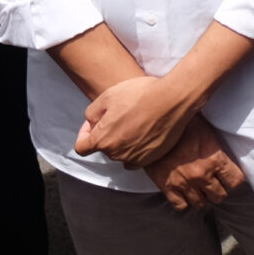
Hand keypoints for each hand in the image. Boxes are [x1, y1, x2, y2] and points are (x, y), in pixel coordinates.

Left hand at [77, 73, 199, 167]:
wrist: (172, 100)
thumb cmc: (140, 95)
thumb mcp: (107, 96)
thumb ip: (92, 113)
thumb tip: (92, 123)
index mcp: (102, 139)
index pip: (81, 147)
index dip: (84, 133)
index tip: (96, 122)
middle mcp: (116, 154)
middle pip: (104, 148)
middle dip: (107, 133)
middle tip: (121, 114)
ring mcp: (134, 158)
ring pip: (121, 153)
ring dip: (123, 140)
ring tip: (136, 121)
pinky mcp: (151, 159)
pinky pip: (136, 159)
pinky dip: (136, 149)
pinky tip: (144, 134)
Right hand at [150, 116, 246, 211]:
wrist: (153, 126)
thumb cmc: (182, 123)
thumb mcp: (206, 128)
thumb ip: (217, 142)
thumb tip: (232, 138)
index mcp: (215, 158)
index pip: (235, 181)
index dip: (233, 179)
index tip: (229, 176)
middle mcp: (202, 174)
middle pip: (220, 196)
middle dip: (219, 190)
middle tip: (214, 183)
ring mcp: (184, 183)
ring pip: (201, 203)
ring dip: (202, 197)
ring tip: (199, 188)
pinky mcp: (167, 187)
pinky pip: (181, 206)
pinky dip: (184, 201)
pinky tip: (184, 193)